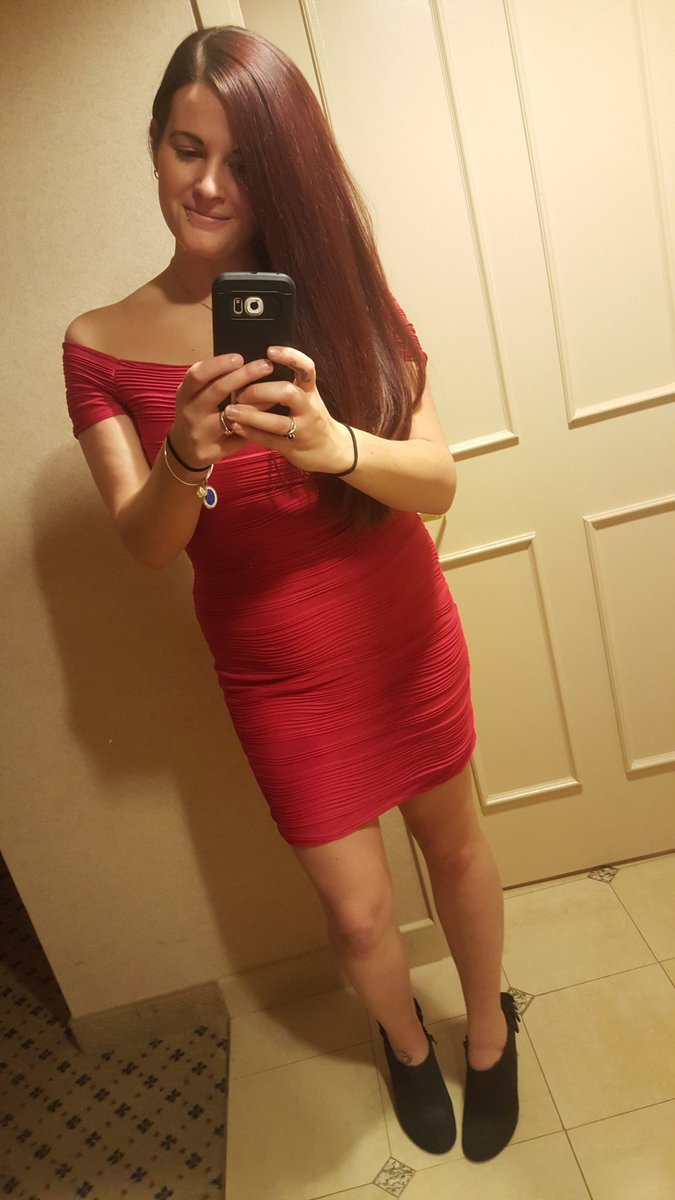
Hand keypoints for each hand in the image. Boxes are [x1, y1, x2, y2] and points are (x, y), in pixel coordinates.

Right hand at [169, 354, 279, 467]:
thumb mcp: (195, 395)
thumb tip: (245, 362)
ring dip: (255, 402)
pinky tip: (270, 415)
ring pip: (231, 416)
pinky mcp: (212, 451)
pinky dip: (256, 424)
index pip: (198, 375)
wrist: (185, 449)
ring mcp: (200, 433)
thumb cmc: (197, 413)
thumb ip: (213, 381)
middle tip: (265, 365)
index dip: (218, 364)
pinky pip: (239, 436)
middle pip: (217, 390)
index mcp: (185, 393)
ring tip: (273, 390)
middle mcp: (190, 412)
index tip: (239, 358)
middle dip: (243, 375)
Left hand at [221, 346, 353, 474]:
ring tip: (230, 411)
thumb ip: (287, 384)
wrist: (331, 450)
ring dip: (251, 415)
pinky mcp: (293, 447)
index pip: (306, 368)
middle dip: (260, 391)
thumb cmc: (311, 418)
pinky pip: (269, 440)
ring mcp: (302, 429)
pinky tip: (236, 426)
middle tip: (240, 392)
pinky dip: (251, 433)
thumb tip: (256, 366)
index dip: (290, 357)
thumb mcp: (307, 398)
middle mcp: (309, 408)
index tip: (269, 351)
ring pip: (277, 422)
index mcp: (310, 391)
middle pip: (287, 393)